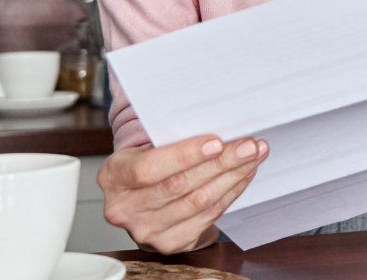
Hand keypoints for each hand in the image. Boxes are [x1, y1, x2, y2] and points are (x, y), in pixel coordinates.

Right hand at [99, 134, 268, 253]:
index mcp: (113, 177)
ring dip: (232, 177)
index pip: (149, 168)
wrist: (140, 197)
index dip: (185, 155)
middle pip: (180, 185)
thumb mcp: (145, 145)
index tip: (216, 142)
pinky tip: (243, 176)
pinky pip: (208, 216)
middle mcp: (125, 209)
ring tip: (253, 157)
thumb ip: (169, 137)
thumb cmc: (147, 161)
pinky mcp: (170, 242)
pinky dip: (230, 193)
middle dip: (221, 163)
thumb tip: (219, 123)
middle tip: (249, 146)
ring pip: (199, 202)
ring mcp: (147, 230)